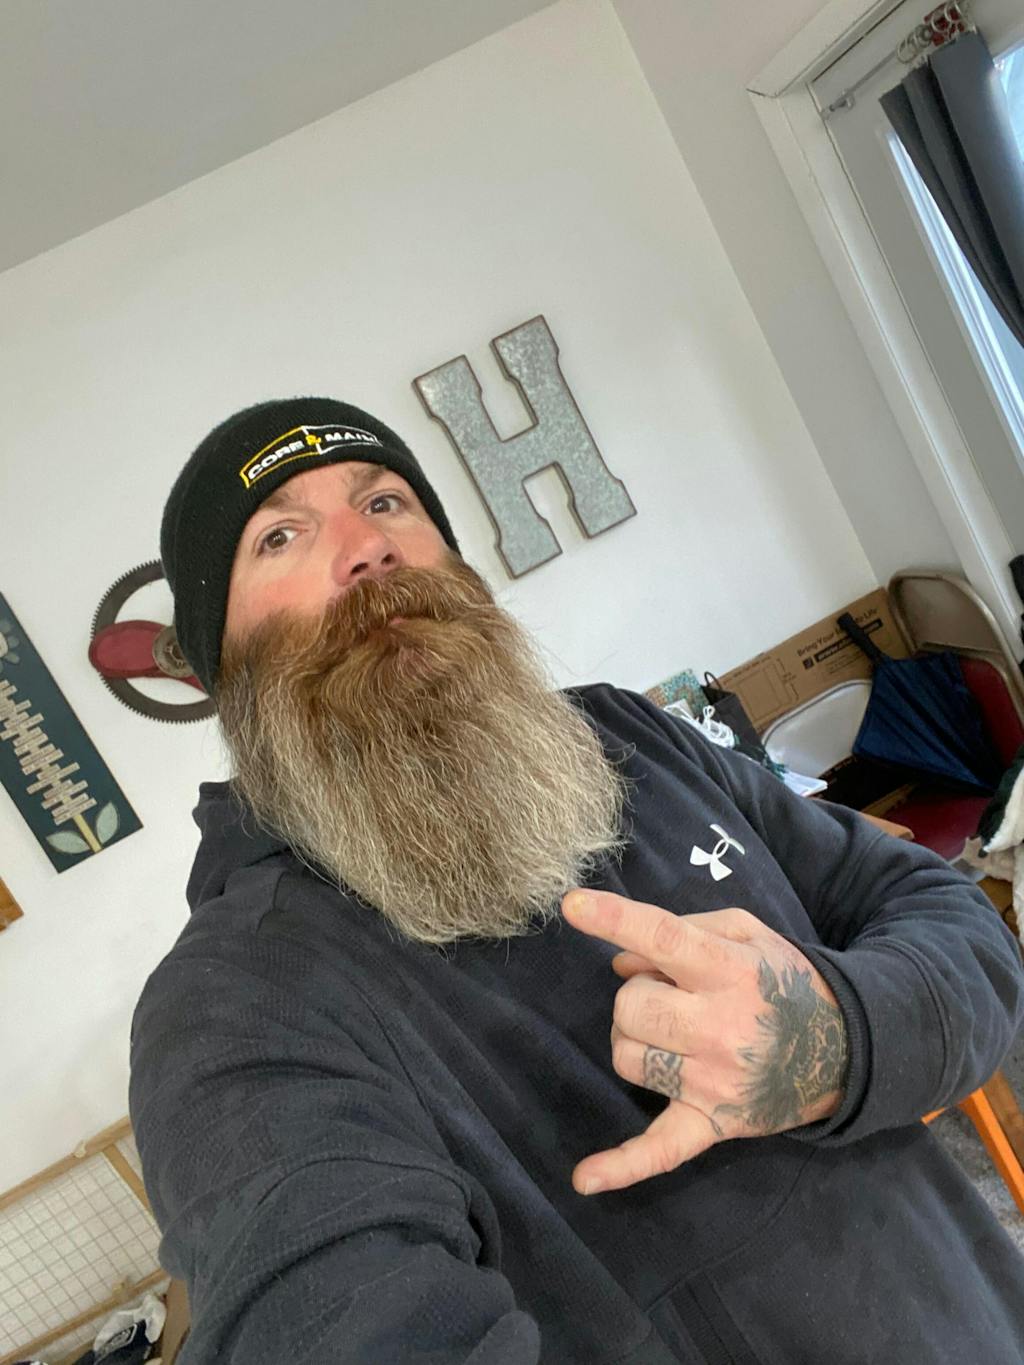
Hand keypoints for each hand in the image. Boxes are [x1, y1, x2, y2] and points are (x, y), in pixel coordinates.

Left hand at [562, 890, 848, 1194]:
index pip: (662, 938)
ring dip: (637, 1040)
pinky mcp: (712, 1123)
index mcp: (729, 970)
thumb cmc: (782, 981)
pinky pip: (659, 1150)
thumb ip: (682, 928)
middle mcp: (720, 1027)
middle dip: (638, 995)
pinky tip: (585, 1179)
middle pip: (631, 1006)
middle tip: (671, 996)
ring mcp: (713, 1081)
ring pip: (627, 1057)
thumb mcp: (745, 933)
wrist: (842, 1049)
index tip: (572, 906)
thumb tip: (620, 961)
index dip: (614, 919)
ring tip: (672, 1035)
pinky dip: (621, 1166)